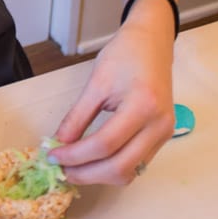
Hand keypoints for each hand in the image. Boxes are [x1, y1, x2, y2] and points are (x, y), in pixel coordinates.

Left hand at [49, 18, 174, 183]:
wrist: (152, 43)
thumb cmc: (124, 55)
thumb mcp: (95, 84)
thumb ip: (77, 117)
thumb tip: (58, 144)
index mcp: (143, 106)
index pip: (105, 144)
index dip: (75, 155)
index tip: (52, 156)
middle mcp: (159, 126)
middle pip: (119, 167)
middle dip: (86, 173)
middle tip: (61, 170)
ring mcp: (164, 134)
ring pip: (129, 172)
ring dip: (99, 175)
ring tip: (73, 168)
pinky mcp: (162, 138)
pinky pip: (136, 164)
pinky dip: (112, 168)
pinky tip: (92, 162)